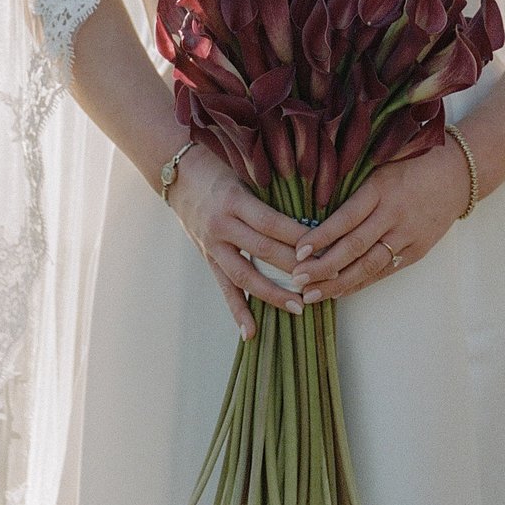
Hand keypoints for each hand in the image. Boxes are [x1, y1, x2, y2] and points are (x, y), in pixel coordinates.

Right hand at [167, 146, 310, 337]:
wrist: (178, 175)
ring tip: (298, 308)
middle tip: (326, 279)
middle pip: (263, 250)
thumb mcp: (245, 177)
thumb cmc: (219, 171)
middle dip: (296, 267)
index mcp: (235, 200)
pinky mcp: (208, 258)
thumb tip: (311, 217)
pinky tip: (251, 332)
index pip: (272, 223)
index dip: (298, 237)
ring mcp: (212, 245)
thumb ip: (270, 198)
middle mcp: (222, 225)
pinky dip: (237, 311)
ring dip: (273, 294)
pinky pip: (225, 288)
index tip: (325, 247)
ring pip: (245, 275)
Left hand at [292, 134, 473, 302]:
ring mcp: (408, 235)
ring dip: (338, 283)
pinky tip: (339, 291)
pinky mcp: (418, 250)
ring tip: (312, 295)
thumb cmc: (412, 163)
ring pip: (369, 265)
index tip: (298, 251)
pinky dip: (361, 283)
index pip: (346, 218)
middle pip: (354, 247)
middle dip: (323, 267)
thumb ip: (354, 187)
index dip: (321, 236)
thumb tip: (312, 208)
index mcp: (381, 189)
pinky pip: (385, 271)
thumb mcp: (381, 165)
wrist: (459, 174)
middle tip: (297, 279)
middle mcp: (394, 214)